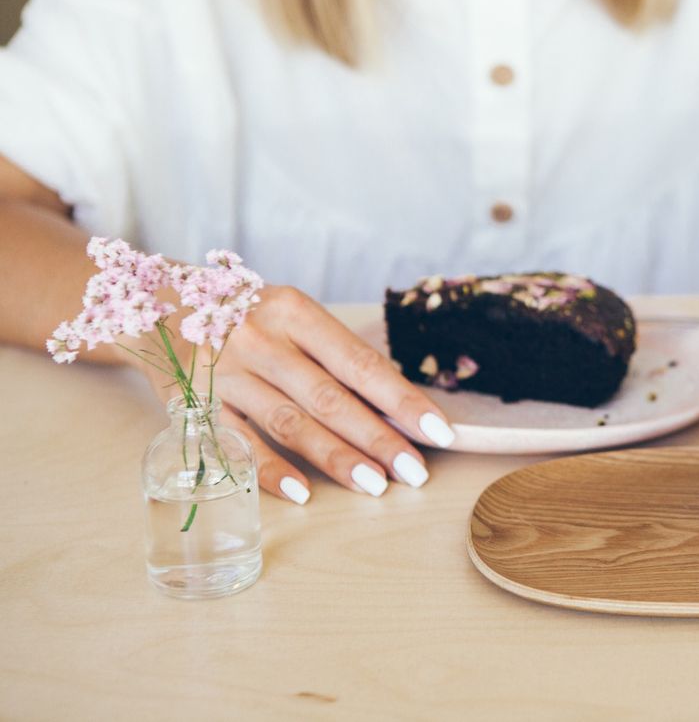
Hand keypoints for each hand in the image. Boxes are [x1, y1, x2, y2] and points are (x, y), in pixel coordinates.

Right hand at [141, 285, 454, 503]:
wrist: (158, 308)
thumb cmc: (250, 319)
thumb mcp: (294, 318)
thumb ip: (337, 358)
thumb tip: (398, 409)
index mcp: (295, 312)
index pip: (360, 363)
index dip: (402, 400)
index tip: (438, 431)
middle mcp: (259, 340)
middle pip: (329, 398)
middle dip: (378, 438)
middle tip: (415, 472)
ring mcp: (225, 374)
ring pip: (289, 422)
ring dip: (335, 459)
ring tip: (375, 486)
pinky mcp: (194, 405)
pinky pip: (238, 443)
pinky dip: (270, 470)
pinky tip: (303, 492)